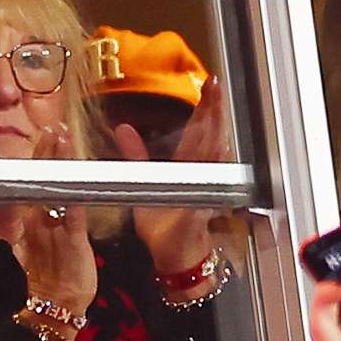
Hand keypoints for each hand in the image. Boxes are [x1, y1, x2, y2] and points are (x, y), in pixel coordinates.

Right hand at [13, 126, 96, 314]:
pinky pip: (73, 214)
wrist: (57, 303)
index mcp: (32, 218)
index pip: (35, 179)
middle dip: (48, 151)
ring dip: (60, 164)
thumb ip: (36, 221)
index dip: (42, 155)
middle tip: (54, 127)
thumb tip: (29, 205)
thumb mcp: (39, 243)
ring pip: (55, 189)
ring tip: (62, 140)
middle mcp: (38, 219)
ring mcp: (52, 229)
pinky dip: (75, 195)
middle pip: (41, 178)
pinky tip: (78, 179)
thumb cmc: (53, 274)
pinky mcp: (71, 241)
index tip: (48, 132)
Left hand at [115, 76, 225, 285]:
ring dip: (215, 132)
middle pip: (209, 136)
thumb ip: (136, 155)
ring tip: (216, 110)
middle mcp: (199, 175)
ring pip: (212, 155)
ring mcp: (203, 190)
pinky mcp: (200, 207)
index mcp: (186, 167)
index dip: (203, 107)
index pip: (197, 130)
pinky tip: (217, 150)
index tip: (208, 84)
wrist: (173, 256)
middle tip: (215, 87)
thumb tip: (123, 128)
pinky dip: (213, 169)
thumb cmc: (163, 227)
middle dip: (213, 111)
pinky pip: (208, 185)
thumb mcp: (144, 183)